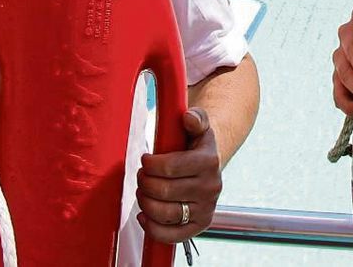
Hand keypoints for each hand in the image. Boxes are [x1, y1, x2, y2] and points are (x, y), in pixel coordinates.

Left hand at [136, 108, 220, 243]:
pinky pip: (171, 236)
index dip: (150, 164)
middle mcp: (211, 187)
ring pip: (165, 214)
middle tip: (142, 176)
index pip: (170, 167)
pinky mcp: (199, 225)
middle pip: (164, 191)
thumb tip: (188, 117)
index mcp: (209, 161)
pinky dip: (152, 228)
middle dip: (144, 182)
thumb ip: (195, 117)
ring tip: (143, 192)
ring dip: (145, 203)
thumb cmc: (196, 144)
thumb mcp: (199, 125)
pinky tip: (144, 215)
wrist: (210, 164)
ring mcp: (206, 208)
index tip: (145, 160)